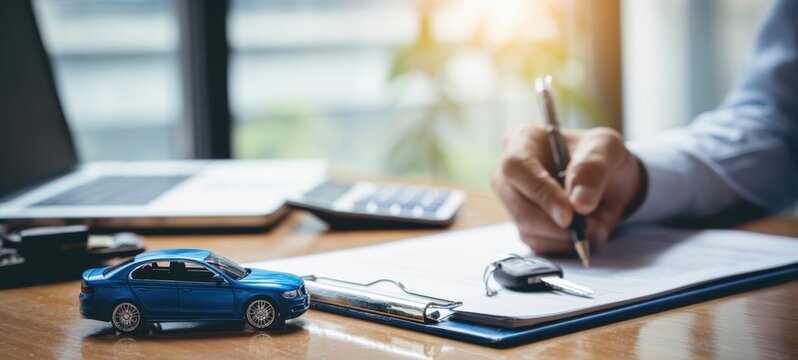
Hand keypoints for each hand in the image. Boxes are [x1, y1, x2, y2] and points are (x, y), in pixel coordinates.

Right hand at [492, 125, 645, 253]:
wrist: (610, 180)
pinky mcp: (524, 225)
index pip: (516, 167)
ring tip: (596, 226)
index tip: (568, 214)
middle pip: (516, 204)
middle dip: (553, 223)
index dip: (540, 192)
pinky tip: (585, 233)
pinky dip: (564, 244)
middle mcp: (508, 172)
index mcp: (521, 140)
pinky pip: (537, 243)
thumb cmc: (600, 155)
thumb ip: (593, 169)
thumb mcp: (606, 148)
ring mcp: (513, 201)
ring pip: (526, 228)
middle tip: (587, 227)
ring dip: (564, 236)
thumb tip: (579, 203)